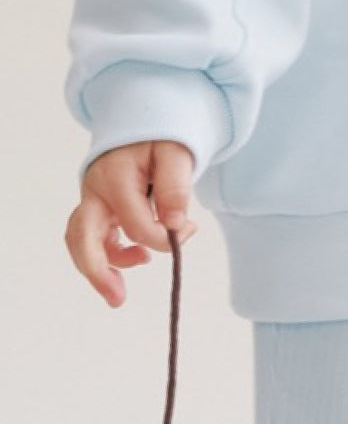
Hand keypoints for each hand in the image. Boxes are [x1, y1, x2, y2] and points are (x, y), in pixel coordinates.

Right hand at [64, 140, 197, 307]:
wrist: (146, 125)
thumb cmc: (162, 139)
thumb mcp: (176, 154)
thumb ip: (175, 187)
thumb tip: (175, 225)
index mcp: (113, 177)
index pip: (136, 224)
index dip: (164, 237)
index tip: (190, 229)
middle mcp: (95, 191)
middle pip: (81, 236)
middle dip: (96, 270)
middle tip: (116, 299)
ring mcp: (93, 202)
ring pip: (82, 243)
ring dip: (100, 268)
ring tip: (119, 293)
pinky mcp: (99, 211)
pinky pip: (94, 240)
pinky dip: (111, 256)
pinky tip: (137, 258)